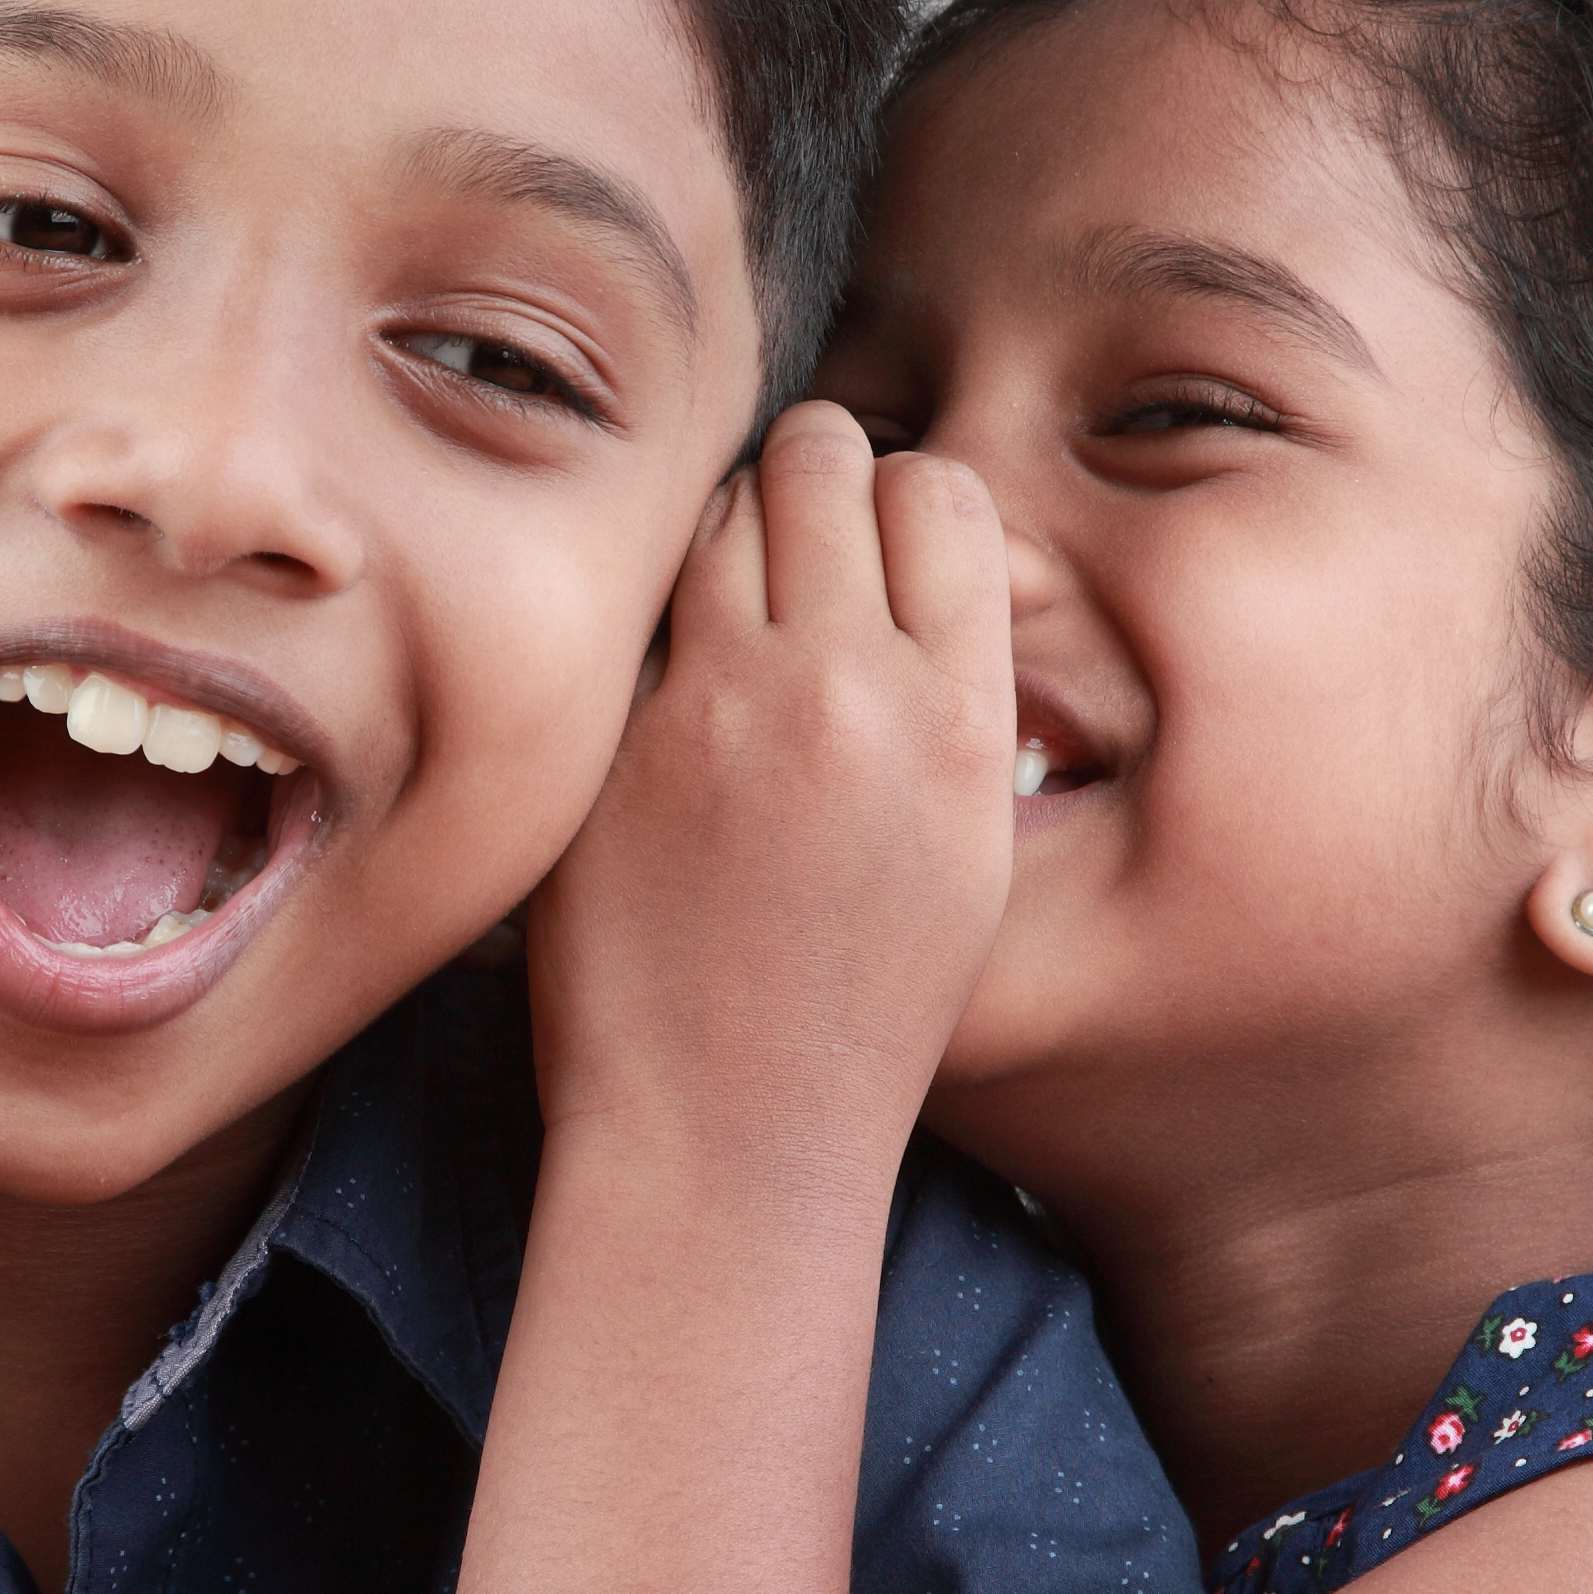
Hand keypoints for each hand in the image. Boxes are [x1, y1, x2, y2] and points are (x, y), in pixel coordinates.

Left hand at [525, 402, 1015, 1179]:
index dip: (895, 496)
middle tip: (777, 543)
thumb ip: (959, 696)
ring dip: (717, 532)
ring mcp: (728, 709)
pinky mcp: (623, 741)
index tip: (863, 543)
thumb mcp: (969, 848)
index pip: (942, 492)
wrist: (733, 1132)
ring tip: (715, 610)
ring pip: (720, 509)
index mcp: (967, 720)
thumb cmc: (857, 1005)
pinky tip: (652, 686)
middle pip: (824, 461)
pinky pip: (636, 607)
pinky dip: (646, 621)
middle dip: (799, 480)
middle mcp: (856, 691)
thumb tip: (943, 566)